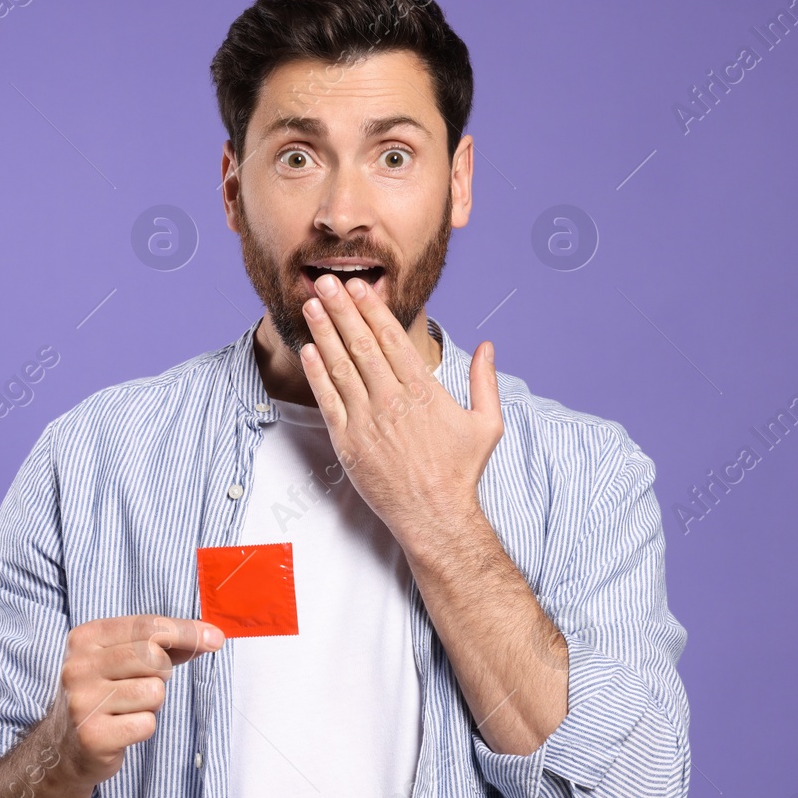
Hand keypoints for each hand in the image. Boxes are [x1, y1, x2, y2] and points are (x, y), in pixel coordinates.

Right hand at [51, 614, 222, 786]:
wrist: (64, 748)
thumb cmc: (104, 694)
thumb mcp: (121, 659)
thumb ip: (162, 644)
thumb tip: (210, 637)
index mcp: (86, 638)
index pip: (147, 625)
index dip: (186, 631)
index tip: (215, 638)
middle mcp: (79, 666)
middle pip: (153, 656)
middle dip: (162, 672)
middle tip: (142, 684)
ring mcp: (83, 702)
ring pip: (154, 691)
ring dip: (152, 703)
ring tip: (128, 708)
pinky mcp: (93, 736)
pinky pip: (146, 724)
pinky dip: (143, 727)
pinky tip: (122, 728)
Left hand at [298, 272, 502, 549]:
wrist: (435, 516)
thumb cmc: (461, 472)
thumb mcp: (487, 423)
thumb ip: (486, 381)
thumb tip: (489, 345)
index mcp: (423, 391)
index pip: (391, 339)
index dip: (371, 309)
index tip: (358, 286)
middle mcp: (392, 400)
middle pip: (361, 344)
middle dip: (342, 309)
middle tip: (326, 281)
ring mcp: (367, 421)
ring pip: (340, 367)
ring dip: (324, 333)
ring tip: (312, 305)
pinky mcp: (348, 443)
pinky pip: (328, 400)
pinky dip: (317, 374)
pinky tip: (309, 350)